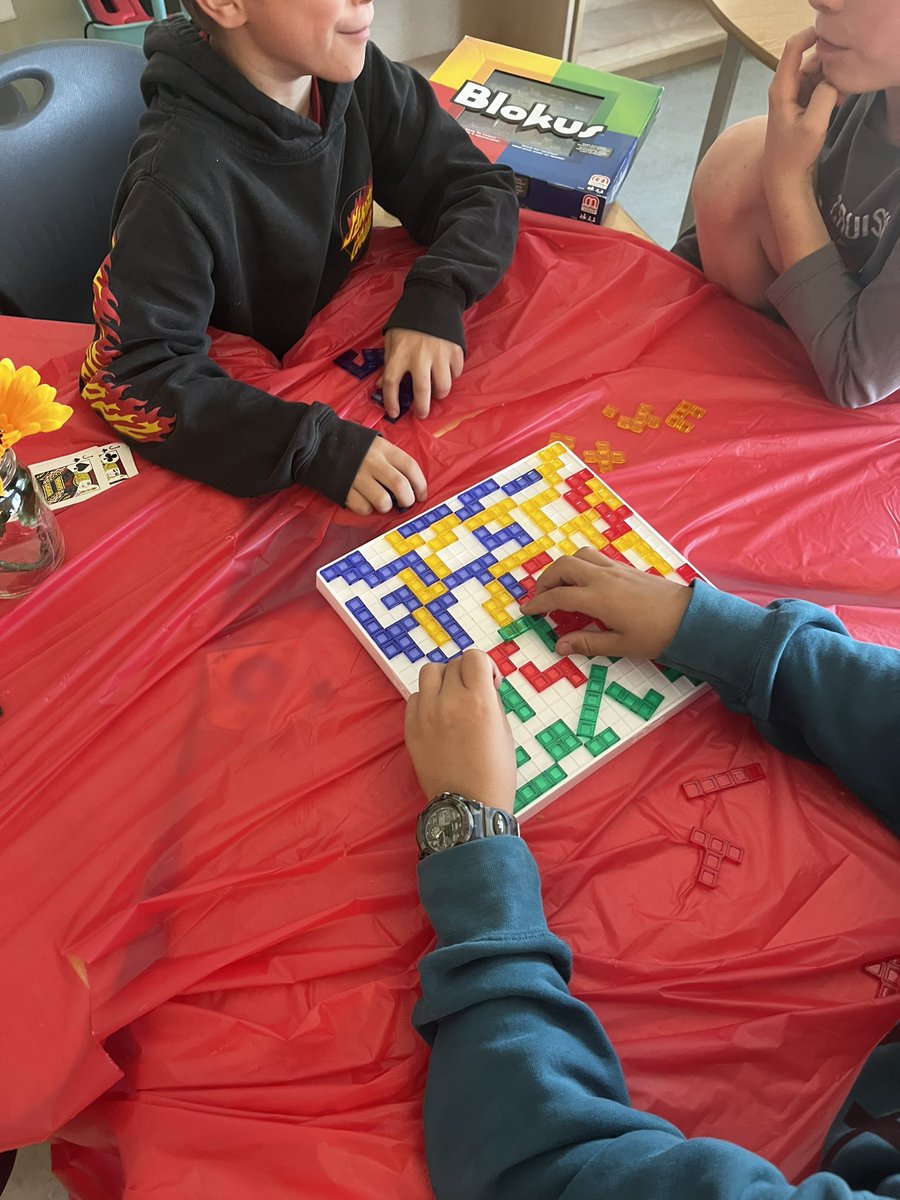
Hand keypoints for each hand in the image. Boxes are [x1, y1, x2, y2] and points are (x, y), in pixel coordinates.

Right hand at [345, 438, 426, 515]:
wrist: (316, 442)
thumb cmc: (350, 444)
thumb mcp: (374, 443)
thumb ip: (390, 459)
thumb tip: (408, 484)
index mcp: (383, 448)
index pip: (410, 467)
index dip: (421, 484)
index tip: (422, 495)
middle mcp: (372, 462)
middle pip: (400, 486)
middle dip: (408, 500)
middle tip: (405, 503)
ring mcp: (357, 476)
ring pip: (383, 501)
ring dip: (386, 507)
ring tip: (382, 502)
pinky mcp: (343, 489)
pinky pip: (363, 508)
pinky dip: (366, 509)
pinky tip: (363, 501)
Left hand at [381, 329, 463, 419]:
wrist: (432, 299)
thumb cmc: (408, 323)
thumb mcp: (391, 340)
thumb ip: (388, 363)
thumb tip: (382, 386)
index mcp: (399, 353)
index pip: (391, 383)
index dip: (391, 401)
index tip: (393, 413)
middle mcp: (419, 356)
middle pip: (422, 390)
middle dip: (422, 408)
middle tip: (421, 414)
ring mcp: (439, 354)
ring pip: (443, 385)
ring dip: (439, 394)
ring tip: (435, 392)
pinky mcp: (455, 350)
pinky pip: (456, 372)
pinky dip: (451, 376)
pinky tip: (446, 373)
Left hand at [405, 649, 515, 813]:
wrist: (469, 806)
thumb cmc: (495, 772)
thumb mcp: (504, 730)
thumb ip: (491, 700)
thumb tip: (481, 682)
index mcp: (479, 701)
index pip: (474, 657)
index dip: (484, 665)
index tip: (488, 681)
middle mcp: (449, 701)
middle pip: (452, 664)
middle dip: (465, 674)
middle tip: (471, 693)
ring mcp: (425, 714)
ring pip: (429, 673)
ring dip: (442, 680)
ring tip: (450, 698)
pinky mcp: (410, 727)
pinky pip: (415, 697)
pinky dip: (426, 700)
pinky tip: (436, 716)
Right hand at [522, 548, 691, 660]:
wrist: (690, 618)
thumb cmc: (656, 635)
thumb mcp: (620, 645)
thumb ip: (587, 643)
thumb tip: (559, 646)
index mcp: (598, 598)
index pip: (558, 596)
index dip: (539, 603)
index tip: (527, 611)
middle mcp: (603, 578)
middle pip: (564, 566)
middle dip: (546, 580)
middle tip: (540, 598)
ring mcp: (615, 569)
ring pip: (579, 555)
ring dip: (563, 568)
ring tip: (559, 586)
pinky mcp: (625, 568)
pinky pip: (594, 558)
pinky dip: (580, 564)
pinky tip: (583, 582)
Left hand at [764, 27, 838, 190]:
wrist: (785, 177)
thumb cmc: (793, 155)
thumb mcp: (813, 126)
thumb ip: (824, 96)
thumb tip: (833, 80)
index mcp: (781, 88)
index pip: (793, 48)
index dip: (811, 36)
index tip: (832, 39)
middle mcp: (784, 87)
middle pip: (810, 58)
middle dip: (830, 65)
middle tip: (842, 85)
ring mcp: (792, 94)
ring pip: (817, 72)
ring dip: (832, 80)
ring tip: (840, 98)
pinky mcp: (801, 103)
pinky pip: (818, 85)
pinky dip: (830, 89)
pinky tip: (838, 102)